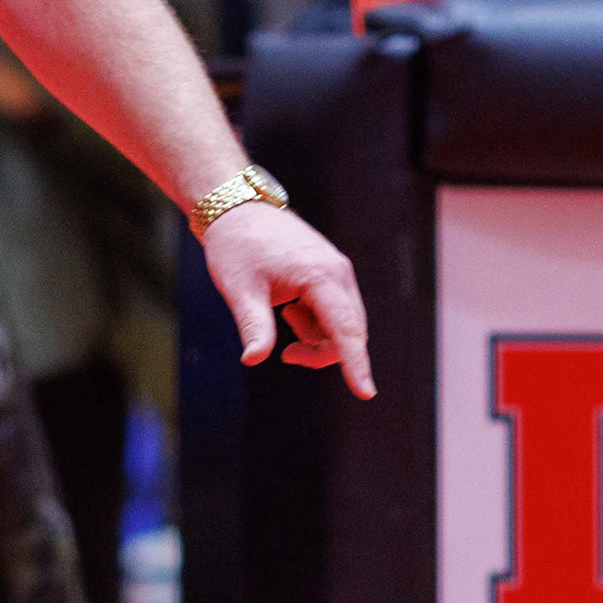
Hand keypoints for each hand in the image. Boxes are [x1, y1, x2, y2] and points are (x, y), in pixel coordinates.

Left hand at [201, 201, 375, 399]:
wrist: (237, 208)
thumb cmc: (237, 247)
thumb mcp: (240, 290)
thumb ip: (254, 326)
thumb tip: (254, 359)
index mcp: (322, 275)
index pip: (345, 330)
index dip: (354, 364)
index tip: (365, 393)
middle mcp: (339, 273)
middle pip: (347, 333)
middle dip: (320, 352)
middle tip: (286, 354)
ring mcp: (337, 272)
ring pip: (341, 325)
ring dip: (315, 336)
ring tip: (282, 314)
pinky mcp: (330, 273)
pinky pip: (332, 313)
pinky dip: (312, 322)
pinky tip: (288, 306)